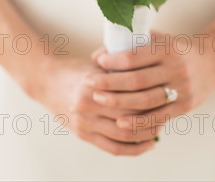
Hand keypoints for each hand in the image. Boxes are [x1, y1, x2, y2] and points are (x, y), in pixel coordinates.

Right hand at [30, 56, 157, 155]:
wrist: (47, 81)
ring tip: (159, 130)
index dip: (149, 97)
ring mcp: (84, 123)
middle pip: (128, 117)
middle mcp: (88, 105)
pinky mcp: (83, 135)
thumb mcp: (97, 65)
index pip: (128, 95)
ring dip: (144, 136)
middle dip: (150, 117)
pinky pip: (112, 148)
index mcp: (93, 84)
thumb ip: (119, 72)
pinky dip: (132, 149)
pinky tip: (146, 145)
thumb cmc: (76, 70)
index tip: (164, 93)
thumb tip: (150, 73)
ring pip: (122, 136)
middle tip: (167, 112)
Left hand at [89, 31, 214, 132]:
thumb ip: (133, 44)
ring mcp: (181, 89)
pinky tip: (120, 122)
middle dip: (110, 83)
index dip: (114, 60)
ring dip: (119, 102)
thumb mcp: (160, 39)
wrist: (213, 61)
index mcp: (167, 49)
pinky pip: (158, 117)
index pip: (135, 56)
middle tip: (89, 83)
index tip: (98, 61)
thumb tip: (99, 54)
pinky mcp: (184, 106)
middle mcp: (175, 68)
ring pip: (145, 100)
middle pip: (137, 80)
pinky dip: (138, 122)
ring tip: (99, 100)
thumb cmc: (177, 48)